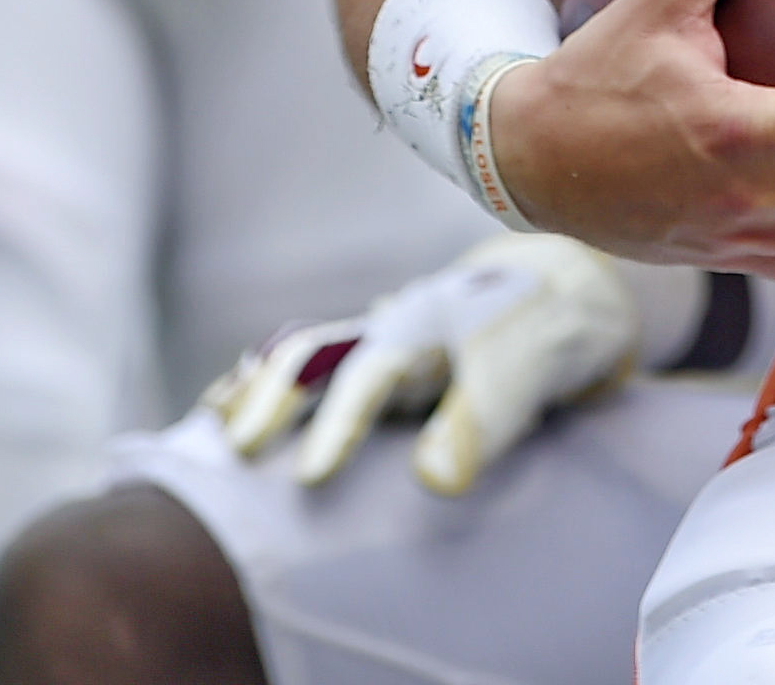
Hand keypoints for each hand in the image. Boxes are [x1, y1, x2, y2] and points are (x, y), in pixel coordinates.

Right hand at [203, 232, 646, 496]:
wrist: (561, 294)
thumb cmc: (545, 335)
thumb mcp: (531, 374)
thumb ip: (484, 422)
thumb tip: (433, 480)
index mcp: (425, 327)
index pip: (371, 377)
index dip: (339, 426)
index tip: (309, 477)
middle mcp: (389, 329)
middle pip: (314, 356)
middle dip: (272, 398)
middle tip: (236, 449)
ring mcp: (379, 340)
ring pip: (302, 357)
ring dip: (258, 386)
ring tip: (213, 419)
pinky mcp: (379, 360)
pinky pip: (310, 366)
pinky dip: (267, 381)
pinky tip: (230, 401)